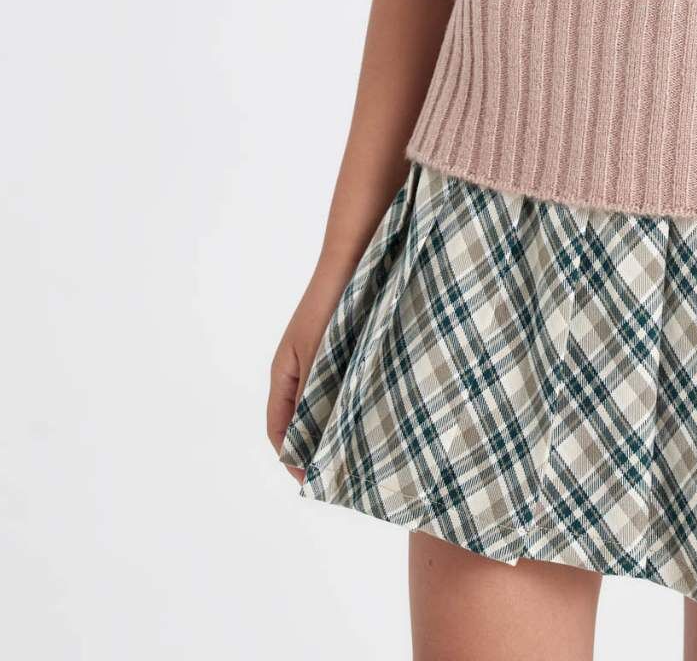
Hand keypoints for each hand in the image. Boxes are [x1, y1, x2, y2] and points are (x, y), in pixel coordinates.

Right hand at [267, 275, 343, 482]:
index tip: (311, 480)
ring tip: (362, 451)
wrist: (355, 258)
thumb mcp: (319, 353)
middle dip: (316, 448)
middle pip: (302, 422)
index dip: (291, 457)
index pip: (278, 429)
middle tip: (342, 474)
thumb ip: (314, 394)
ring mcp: (324, 361)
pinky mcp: (346, 352)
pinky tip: (375, 415)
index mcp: (284, 374)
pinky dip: (353, 406)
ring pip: (326, 406)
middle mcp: (301, 371)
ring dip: (338, 429)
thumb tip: (310, 440)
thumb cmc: (332, 302)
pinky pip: (345, 388)